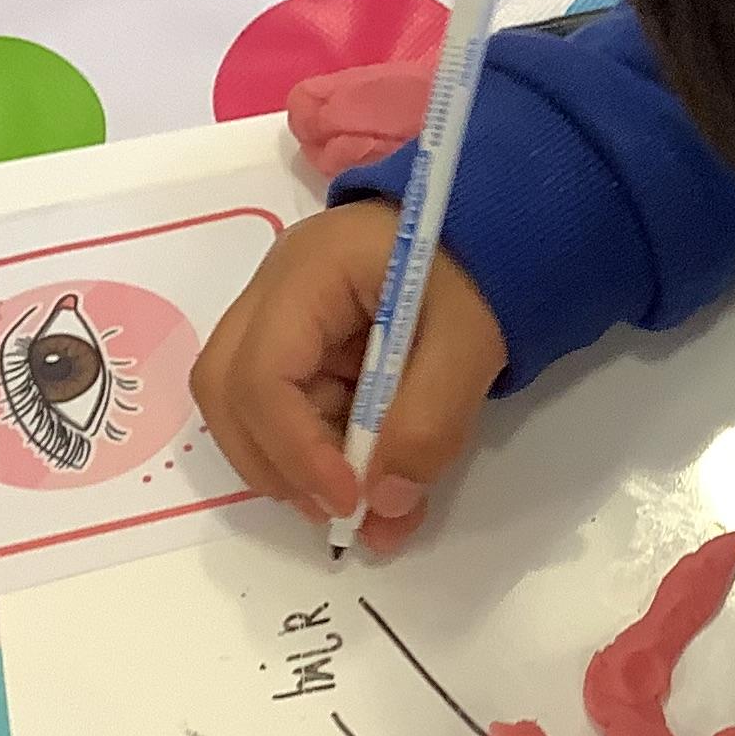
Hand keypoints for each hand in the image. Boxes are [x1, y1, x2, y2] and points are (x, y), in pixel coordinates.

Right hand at [190, 204, 508, 555]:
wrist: (507, 224)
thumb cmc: (488, 264)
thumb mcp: (473, 340)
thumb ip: (430, 422)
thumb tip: (385, 503)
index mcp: (309, 269)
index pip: (262, 372)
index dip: (296, 450)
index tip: (351, 501)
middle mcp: (276, 289)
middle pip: (227, 389)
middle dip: (276, 463)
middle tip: (340, 511)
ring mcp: (285, 314)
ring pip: (247, 405)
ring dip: (296, 466)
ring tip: (365, 506)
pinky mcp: (307, 342)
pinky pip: (289, 405)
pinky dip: (321, 452)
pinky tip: (371, 481)